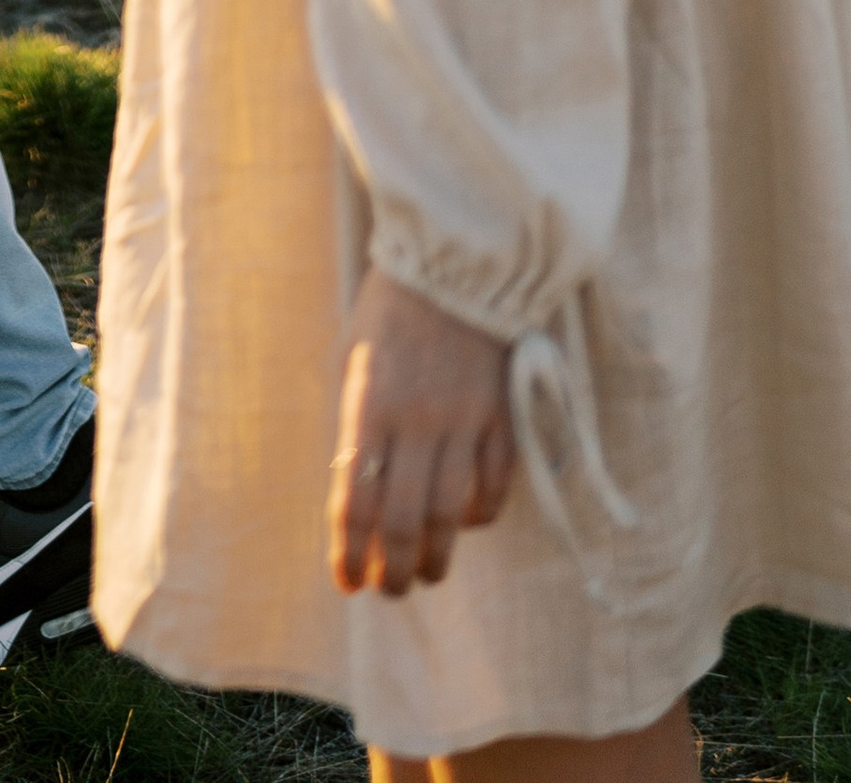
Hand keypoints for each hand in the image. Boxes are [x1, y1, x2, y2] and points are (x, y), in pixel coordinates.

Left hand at [327, 266, 513, 595]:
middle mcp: (418, 420)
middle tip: (389, 590)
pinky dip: (478, 515)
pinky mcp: (503, 416)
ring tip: (425, 574)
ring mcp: (465, 420)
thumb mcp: (354, 356)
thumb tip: (354, 485)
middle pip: (406, 520)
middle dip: (394, 569)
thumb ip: (356, 420)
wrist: (456, 260)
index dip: (349, 551)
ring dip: (437, 556)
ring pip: (451, 514)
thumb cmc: (391, 307)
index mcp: (371, 403)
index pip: (357, 499)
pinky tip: (464, 523)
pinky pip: (494, 485)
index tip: (347, 582)